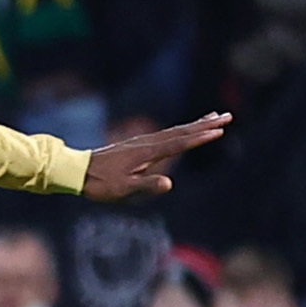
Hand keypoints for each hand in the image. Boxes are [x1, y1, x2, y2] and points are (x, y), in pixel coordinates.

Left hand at [83, 113, 229, 199]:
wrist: (77, 171)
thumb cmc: (100, 184)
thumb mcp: (122, 190)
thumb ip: (146, 186)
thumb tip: (169, 183)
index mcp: (147, 153)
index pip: (179, 143)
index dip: (200, 137)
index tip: (219, 130)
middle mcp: (147, 143)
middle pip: (181, 131)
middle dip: (205, 125)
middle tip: (228, 116)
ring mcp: (142, 142)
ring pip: (175, 130)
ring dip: (196, 124)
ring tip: (214, 117)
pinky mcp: (137, 144)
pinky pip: (165, 134)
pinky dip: (180, 129)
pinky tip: (184, 130)